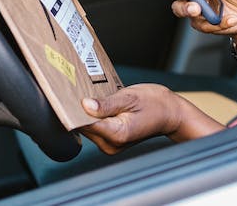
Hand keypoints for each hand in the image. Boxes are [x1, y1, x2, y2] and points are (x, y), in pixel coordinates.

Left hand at [79, 84, 220, 153]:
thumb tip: (85, 105)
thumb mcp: (131, 97)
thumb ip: (107, 104)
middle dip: (80, 110)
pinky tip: (98, 104)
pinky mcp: (111, 142)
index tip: (66, 97)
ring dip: (87, 113)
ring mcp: (111, 145)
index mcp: (117, 134)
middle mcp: (112, 144)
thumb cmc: (155, 104)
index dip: (74, 111)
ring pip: (88, 128)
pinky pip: (96, 128)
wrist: (170, 113)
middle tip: (77, 90)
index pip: (85, 124)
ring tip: (90, 95)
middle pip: (84, 127)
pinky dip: (94, 117)